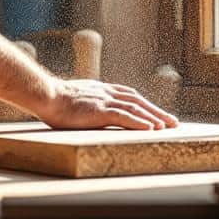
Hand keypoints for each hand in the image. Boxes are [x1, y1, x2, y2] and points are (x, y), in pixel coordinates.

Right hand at [37, 79, 178, 130]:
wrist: (45, 95)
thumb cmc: (55, 100)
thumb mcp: (76, 99)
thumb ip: (88, 103)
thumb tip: (90, 112)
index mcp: (102, 90)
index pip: (130, 95)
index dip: (146, 104)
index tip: (157, 112)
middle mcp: (107, 92)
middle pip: (138, 100)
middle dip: (157, 111)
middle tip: (173, 121)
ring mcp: (104, 100)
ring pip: (135, 107)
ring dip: (153, 116)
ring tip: (167, 126)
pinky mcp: (100, 111)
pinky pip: (125, 116)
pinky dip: (140, 122)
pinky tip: (151, 128)